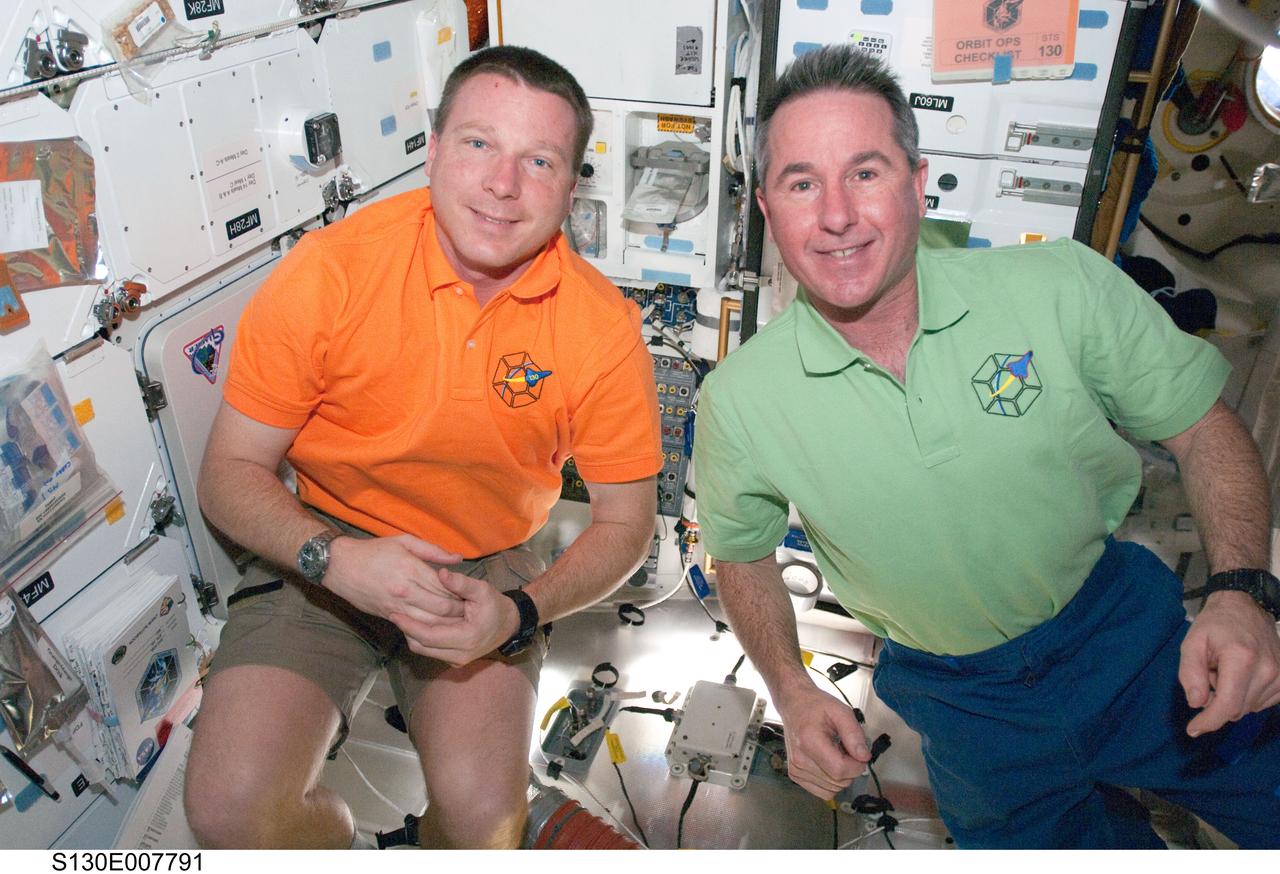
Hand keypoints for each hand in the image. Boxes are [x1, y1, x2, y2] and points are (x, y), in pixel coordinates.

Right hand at [323, 535, 465, 622]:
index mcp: (411, 569)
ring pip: (430, 622)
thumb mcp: (404, 541)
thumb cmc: (374, 551)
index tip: (472, 596)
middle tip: (471, 613)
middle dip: (459, 612)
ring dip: (446, 624)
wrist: (340, 566)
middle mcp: (405, 590)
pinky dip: (428, 629)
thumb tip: (458, 559)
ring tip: (460, 623)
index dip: (461, 593)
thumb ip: (433, 551)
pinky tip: (439, 629)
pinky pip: (413, 627)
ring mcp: (396, 605)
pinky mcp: (388, 615)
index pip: (445, 586)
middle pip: (441, 608)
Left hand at [388, 569, 521, 667]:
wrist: (508, 625)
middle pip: (422, 646)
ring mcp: (457, 660)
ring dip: (412, 635)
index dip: (410, 625)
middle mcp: (460, 654)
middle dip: (407, 630)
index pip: (429, 636)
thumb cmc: (495, 605)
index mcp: (467, 637)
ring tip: (402, 617)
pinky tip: (416, 624)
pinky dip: (422, 639)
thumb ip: (461, 583)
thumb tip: (442, 573)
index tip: (394, 613)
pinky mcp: (455, 661)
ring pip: (424, 651)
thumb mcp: (482, 589)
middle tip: (393, 613)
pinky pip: (431, 651)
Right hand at [773, 681, 870, 798]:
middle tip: (846, 749)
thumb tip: (864, 757)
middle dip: (851, 769)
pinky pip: (823, 791)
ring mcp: (795, 769)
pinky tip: (829, 763)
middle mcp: (799, 759)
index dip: (857, 766)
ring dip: (841, 775)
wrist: (794, 704)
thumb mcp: (841, 711)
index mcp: (809, 741)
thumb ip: (854, 734)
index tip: (860, 754)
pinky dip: (832, 782)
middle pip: (838, 781)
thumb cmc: (815, 705)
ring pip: (833, 789)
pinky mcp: (795, 775)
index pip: (840, 770)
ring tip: (836, 754)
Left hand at [1180, 590, 1279, 735]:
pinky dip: (1245, 696)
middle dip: (1216, 702)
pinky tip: (1239, 676)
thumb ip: (1190, 673)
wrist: (1246, 607)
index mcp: (1241, 659)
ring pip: (1248, 708)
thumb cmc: (1215, 624)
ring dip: (1231, 697)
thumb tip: (1196, 703)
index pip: (1228, 705)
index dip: (1209, 722)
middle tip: (1209, 676)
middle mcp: (1268, 670)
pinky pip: (1261, 703)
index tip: (1193, 729)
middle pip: (1237, 710)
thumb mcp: (1192, 642)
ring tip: (1225, 671)